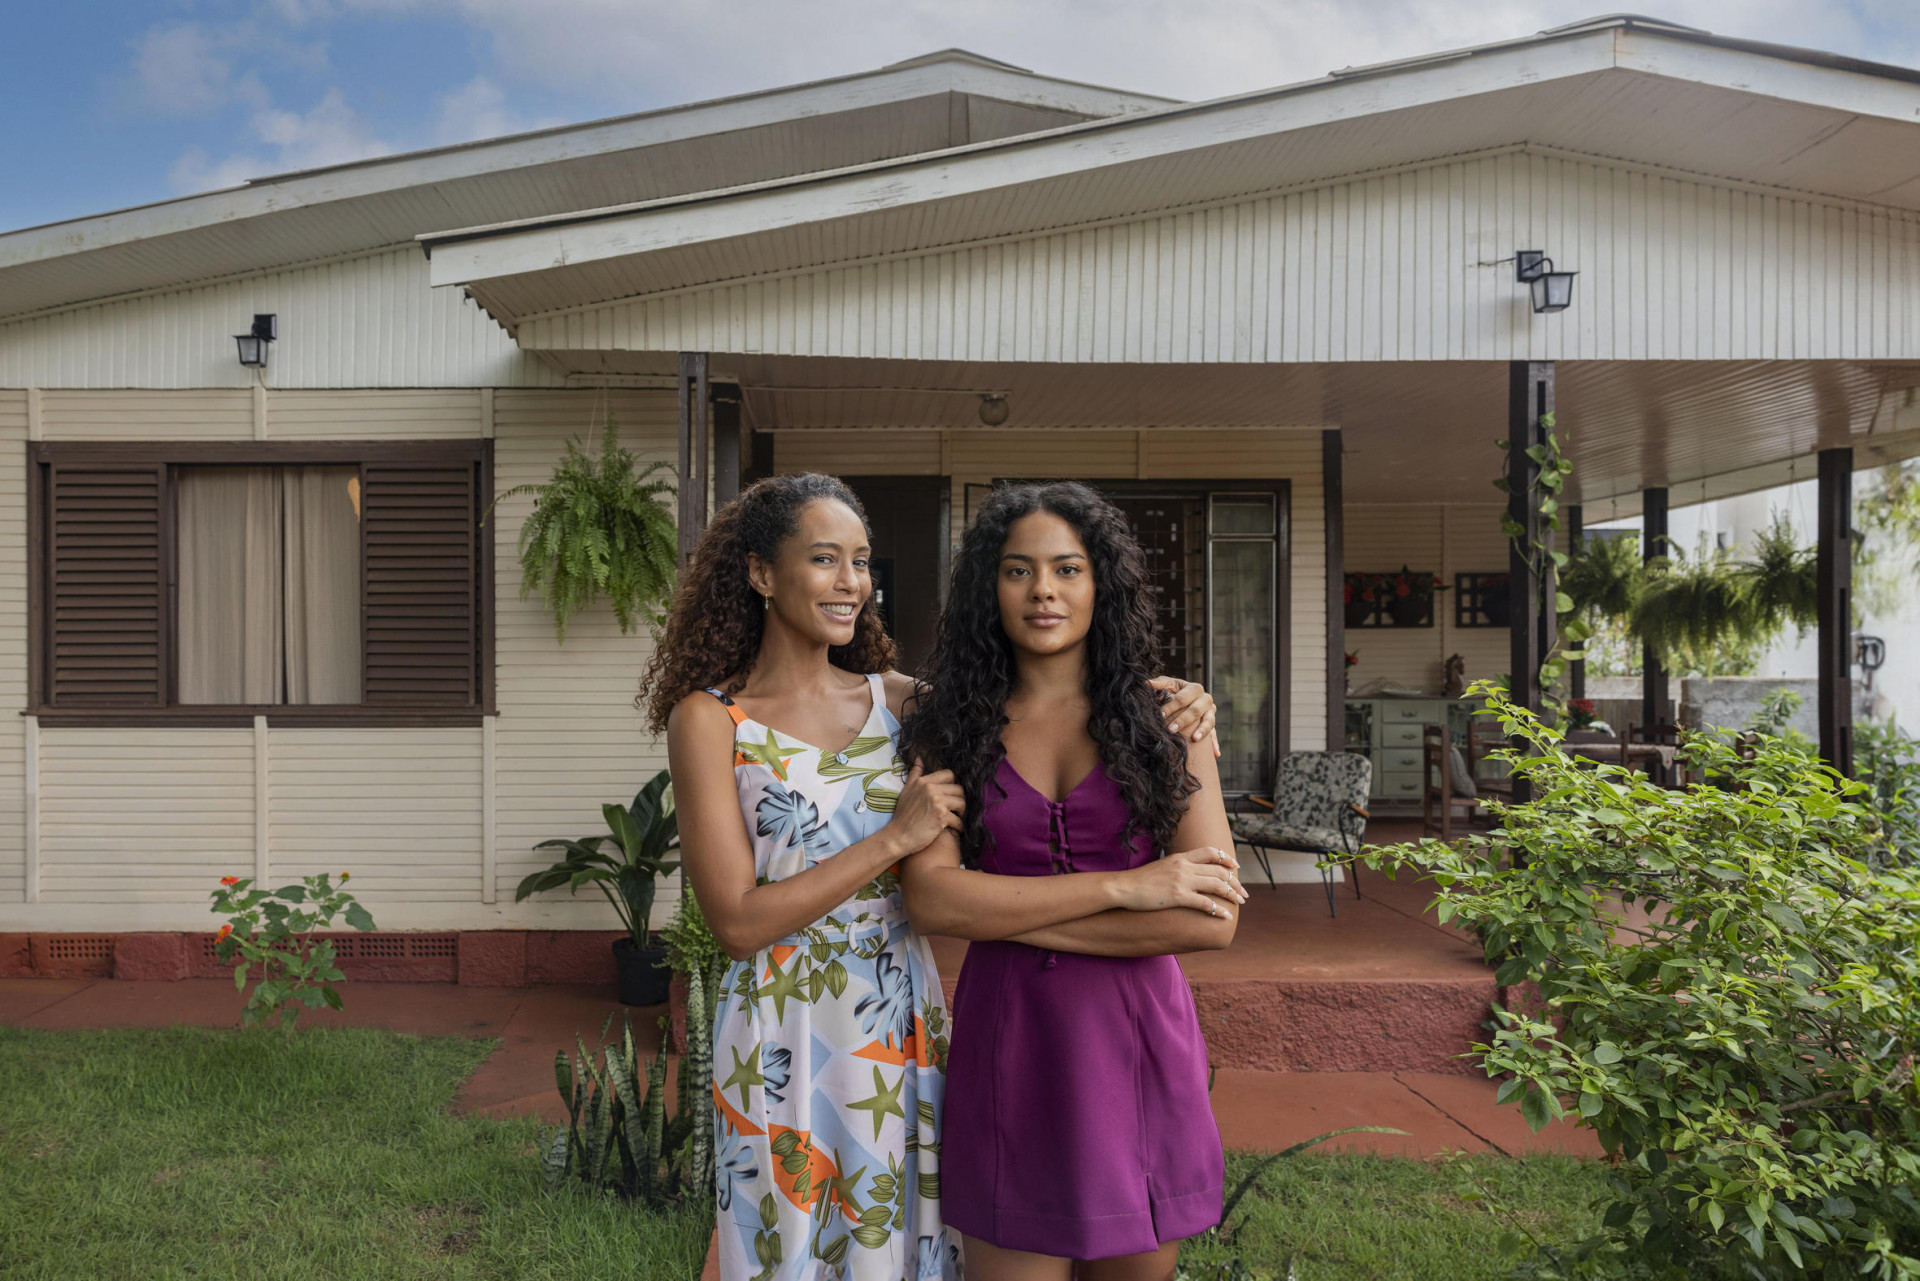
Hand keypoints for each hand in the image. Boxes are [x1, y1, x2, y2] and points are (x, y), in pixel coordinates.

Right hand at [891, 763, 964, 852]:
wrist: (898, 836)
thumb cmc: (902, 815)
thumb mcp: (906, 791)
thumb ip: (915, 774)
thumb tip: (919, 758)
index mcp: (924, 781)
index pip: (950, 774)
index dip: (953, 784)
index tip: (951, 795)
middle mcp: (931, 789)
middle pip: (959, 789)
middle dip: (959, 800)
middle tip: (956, 809)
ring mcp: (937, 802)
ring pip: (962, 802)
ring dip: (962, 812)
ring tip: (957, 817)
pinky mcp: (941, 817)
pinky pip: (959, 819)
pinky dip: (959, 826)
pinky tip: (955, 829)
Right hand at [1115, 847, 1245, 914]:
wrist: (1124, 887)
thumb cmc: (1140, 880)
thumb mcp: (1162, 866)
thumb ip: (1177, 866)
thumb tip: (1188, 872)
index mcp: (1181, 857)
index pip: (1211, 852)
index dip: (1227, 859)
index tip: (1236, 868)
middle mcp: (1184, 866)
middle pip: (1219, 870)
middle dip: (1235, 882)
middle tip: (1243, 892)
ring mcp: (1182, 881)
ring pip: (1217, 885)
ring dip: (1232, 894)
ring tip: (1240, 902)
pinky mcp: (1178, 896)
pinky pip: (1205, 903)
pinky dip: (1219, 910)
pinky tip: (1226, 916)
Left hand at [1151, 677, 1216, 743]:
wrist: (1185, 699)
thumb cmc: (1174, 691)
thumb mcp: (1167, 685)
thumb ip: (1159, 684)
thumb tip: (1147, 683)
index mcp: (1195, 688)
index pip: (1183, 697)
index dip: (1171, 706)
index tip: (1161, 714)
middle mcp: (1206, 699)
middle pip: (1196, 709)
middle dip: (1183, 720)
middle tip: (1171, 729)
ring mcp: (1211, 712)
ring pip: (1209, 721)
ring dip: (1202, 730)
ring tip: (1194, 739)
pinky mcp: (1212, 723)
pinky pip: (1215, 734)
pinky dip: (1214, 743)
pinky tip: (1215, 753)